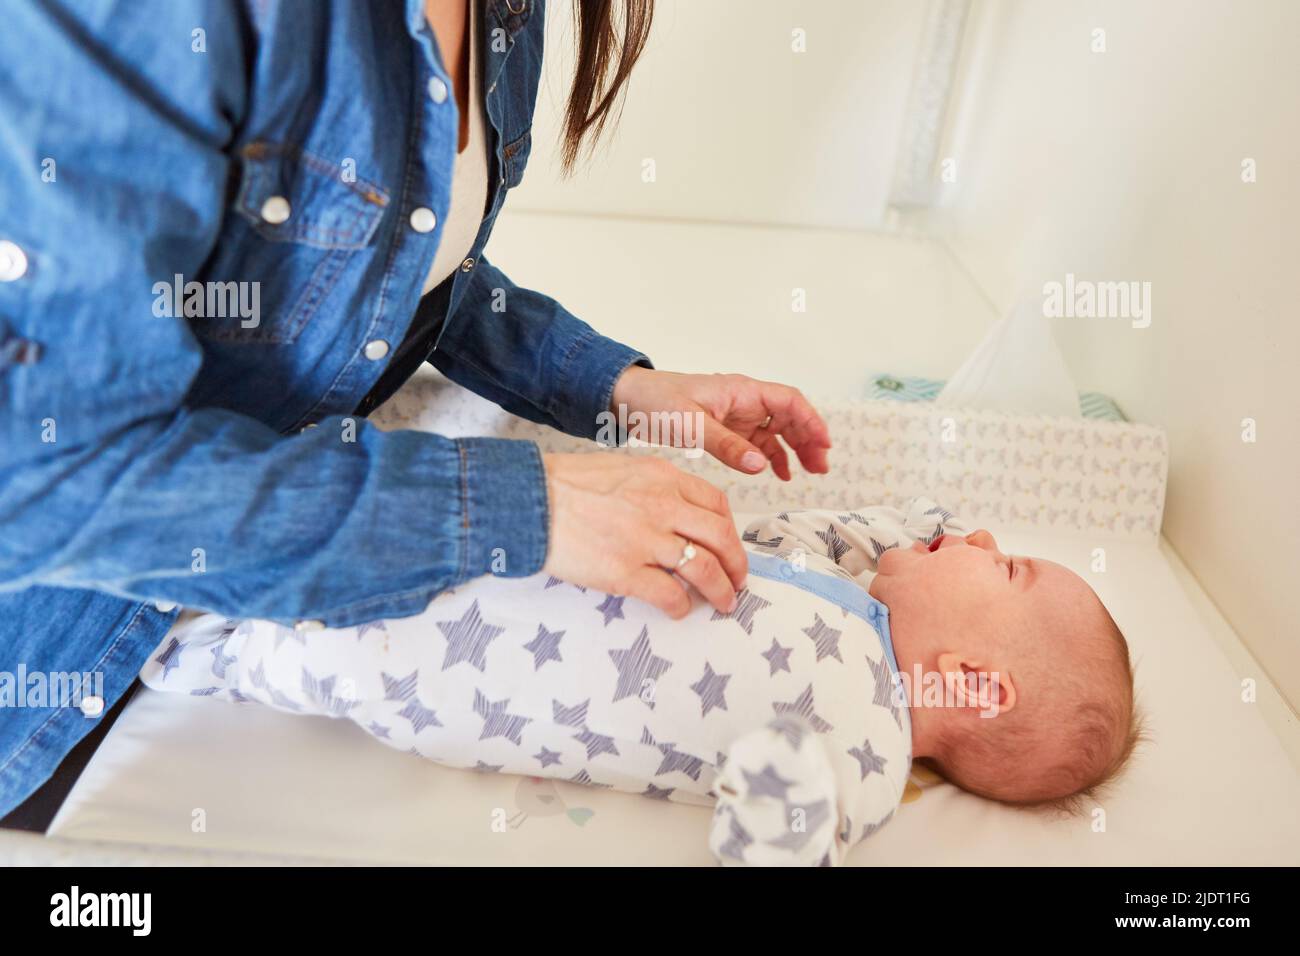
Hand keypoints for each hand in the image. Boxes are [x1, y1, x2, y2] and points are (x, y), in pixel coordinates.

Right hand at [541, 452, 746, 618]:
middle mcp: (663, 506)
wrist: (529, 499)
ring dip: (721, 590)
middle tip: (737, 581)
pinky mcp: (626, 573)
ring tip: (722, 603)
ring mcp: (646, 541)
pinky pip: (671, 595)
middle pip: (721, 538)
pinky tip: (679, 610)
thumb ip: (653, 489)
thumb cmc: (566, 484)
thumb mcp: (622, 470)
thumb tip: (675, 516)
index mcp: (663, 478)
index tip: (729, 545)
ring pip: (705, 569)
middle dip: (736, 564)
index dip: (729, 529)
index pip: (716, 503)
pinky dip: (682, 607)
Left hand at [610, 366, 830, 479]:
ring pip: (777, 431)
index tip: (824, 444)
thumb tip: (761, 465)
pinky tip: (779, 474)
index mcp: (741, 391)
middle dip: (808, 439)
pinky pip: (758, 443)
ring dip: (795, 449)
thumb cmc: (656, 402)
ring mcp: (737, 416)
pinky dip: (771, 457)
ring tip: (809, 473)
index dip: (810, 420)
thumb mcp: (691, 424)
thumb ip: (727, 445)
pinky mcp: (726, 430)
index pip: (789, 400)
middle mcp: (744, 401)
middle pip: (789, 416)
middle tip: (821, 467)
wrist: (627, 401)